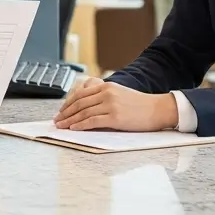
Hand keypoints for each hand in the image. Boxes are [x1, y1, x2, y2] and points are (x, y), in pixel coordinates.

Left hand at [52, 77, 178, 131]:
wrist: (157, 109)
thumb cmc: (140, 105)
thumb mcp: (119, 94)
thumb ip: (103, 97)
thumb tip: (85, 108)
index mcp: (107, 86)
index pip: (81, 94)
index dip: (68, 103)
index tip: (61, 111)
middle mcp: (107, 93)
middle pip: (79, 103)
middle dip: (65, 112)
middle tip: (57, 120)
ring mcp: (110, 105)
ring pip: (83, 112)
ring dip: (69, 120)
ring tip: (61, 126)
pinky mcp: (115, 117)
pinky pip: (92, 121)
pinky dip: (80, 125)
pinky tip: (73, 128)